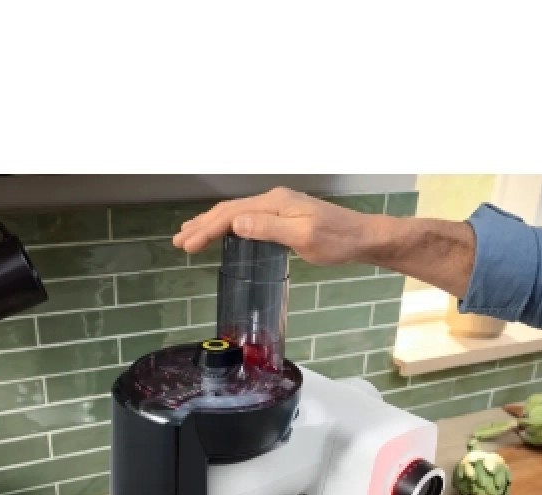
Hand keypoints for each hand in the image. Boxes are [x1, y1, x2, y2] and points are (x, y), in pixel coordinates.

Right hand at [172, 187, 378, 265]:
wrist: (363, 237)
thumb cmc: (338, 241)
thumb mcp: (304, 237)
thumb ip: (270, 229)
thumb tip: (236, 223)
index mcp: (275, 203)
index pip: (231, 214)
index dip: (206, 230)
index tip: (186, 246)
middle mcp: (274, 200)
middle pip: (229, 210)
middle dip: (201, 225)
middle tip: (178, 242)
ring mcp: (279, 207)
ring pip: (236, 213)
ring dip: (211, 225)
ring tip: (189, 235)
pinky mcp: (285, 216)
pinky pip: (248, 218)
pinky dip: (229, 226)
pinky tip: (223, 232)